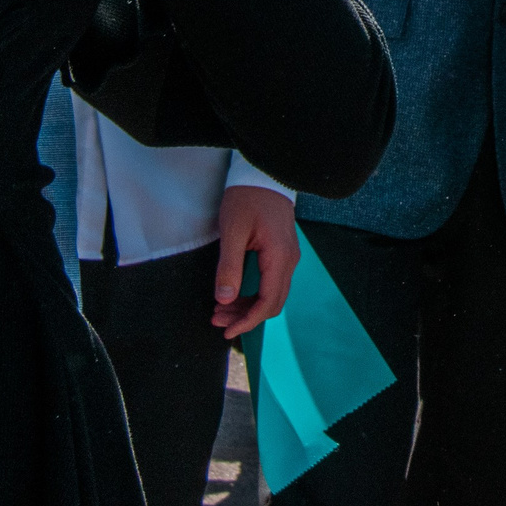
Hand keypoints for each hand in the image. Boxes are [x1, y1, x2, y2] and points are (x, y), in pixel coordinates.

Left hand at [212, 185, 297, 338]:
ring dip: (249, 307)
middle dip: (246, 317)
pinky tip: (235, 295)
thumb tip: (225, 299)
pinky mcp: (283, 252)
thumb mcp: (233, 231)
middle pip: (273, 302)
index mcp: (279, 257)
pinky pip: (273, 283)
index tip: (226, 330)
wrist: (264, 175)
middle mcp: (289, 260)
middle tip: (216, 319)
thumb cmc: (247, 199)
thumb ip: (229, 267)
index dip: (248, 321)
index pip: (267, 302)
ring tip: (221, 309)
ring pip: (273, 294)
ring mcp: (289, 256)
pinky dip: (254, 295)